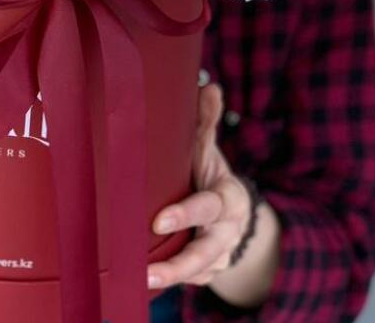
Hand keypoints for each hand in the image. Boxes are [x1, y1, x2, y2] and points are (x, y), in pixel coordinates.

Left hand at [147, 84, 252, 288]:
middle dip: (178, 264)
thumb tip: (209, 86)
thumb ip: (207, 123)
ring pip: (196, 273)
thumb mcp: (210, 151)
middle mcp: (227, 233)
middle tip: (146, 271)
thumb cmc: (211, 177)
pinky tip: (139, 287)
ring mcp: (219, 258)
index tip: (159, 221)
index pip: (210, 207)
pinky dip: (169, 285)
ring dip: (170, 280)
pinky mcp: (207, 275)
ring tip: (139, 283)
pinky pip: (189, 282)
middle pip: (206, 252)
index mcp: (229, 198)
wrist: (235, 216)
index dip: (187, 215)